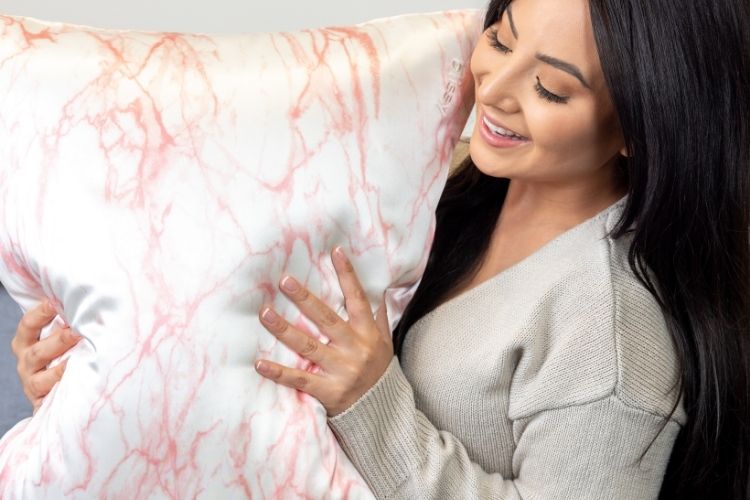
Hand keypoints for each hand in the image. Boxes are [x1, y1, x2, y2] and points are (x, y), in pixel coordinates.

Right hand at [10, 300, 81, 412]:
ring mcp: (33, 383)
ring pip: (42, 378)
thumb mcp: (61, 333)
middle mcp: (26, 362)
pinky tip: (78, 385)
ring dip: (62, 369)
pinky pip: (50, 399)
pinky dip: (63, 392)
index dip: (42, 312)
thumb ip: (67, 318)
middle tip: (78, 333)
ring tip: (80, 361)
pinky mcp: (42, 402)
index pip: (29, 324)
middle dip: (59, 341)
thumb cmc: (67, 351)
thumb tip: (89, 294)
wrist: (63, 389)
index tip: (57, 302)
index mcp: (27, 341)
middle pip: (37, 352)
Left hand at [254, 246, 393, 416]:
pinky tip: (259, 363)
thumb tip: (380, 287)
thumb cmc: (378, 370)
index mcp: (367, 333)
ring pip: (309, 346)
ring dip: (285, 329)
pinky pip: (300, 380)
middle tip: (284, 280)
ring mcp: (341, 371)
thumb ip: (377, 316)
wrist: (382, 412)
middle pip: (326, 319)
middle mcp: (354, 349)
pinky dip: (279, 373)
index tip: (335, 251)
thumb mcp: (385, 341)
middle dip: (305, 299)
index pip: (357, 298)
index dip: (347, 275)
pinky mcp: (327, 391)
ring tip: (265, 313)